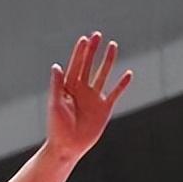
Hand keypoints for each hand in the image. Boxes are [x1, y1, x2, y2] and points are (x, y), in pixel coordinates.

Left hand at [46, 32, 132, 157]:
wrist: (68, 146)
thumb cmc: (57, 127)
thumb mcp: (55, 104)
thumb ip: (57, 85)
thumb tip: (57, 66)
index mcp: (68, 88)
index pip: (75, 66)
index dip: (80, 52)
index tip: (85, 39)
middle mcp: (81, 90)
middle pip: (89, 65)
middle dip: (93, 51)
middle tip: (97, 35)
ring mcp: (94, 98)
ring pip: (103, 75)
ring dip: (107, 61)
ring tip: (113, 45)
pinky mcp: (104, 108)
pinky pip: (115, 93)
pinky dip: (122, 84)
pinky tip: (128, 73)